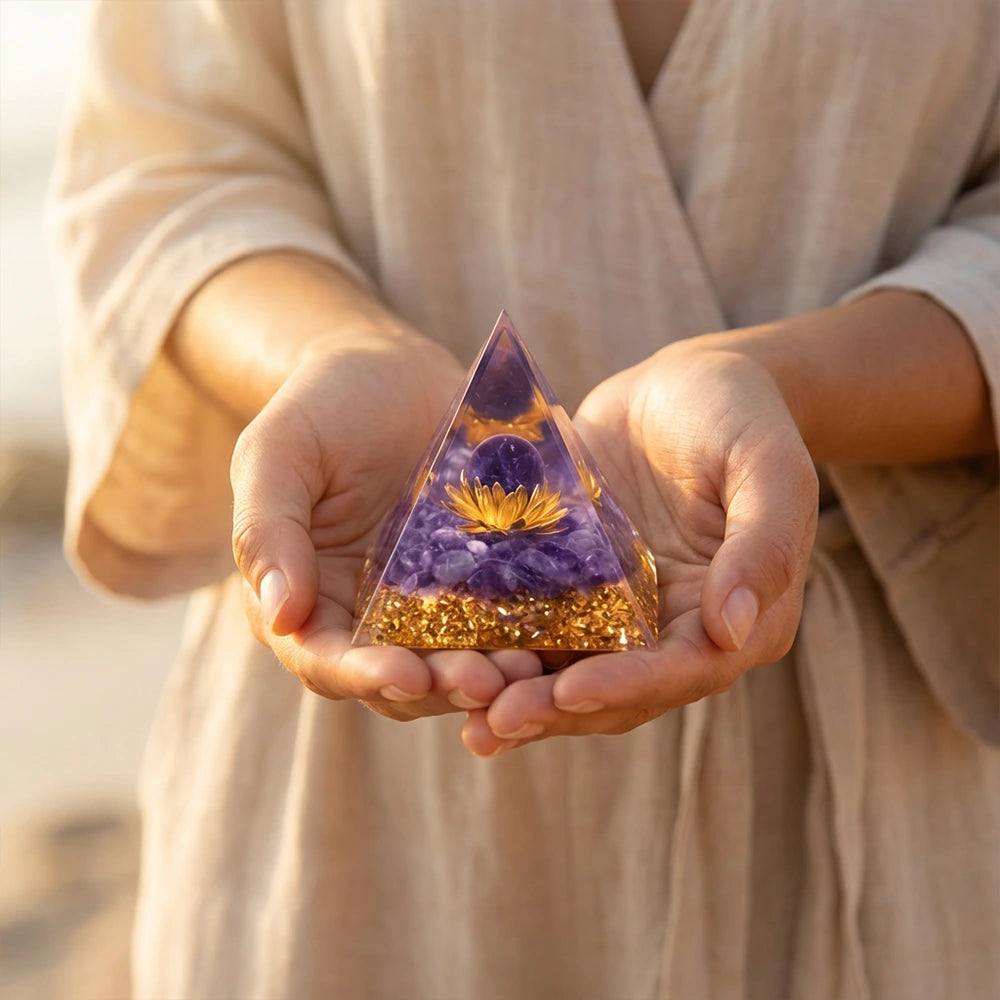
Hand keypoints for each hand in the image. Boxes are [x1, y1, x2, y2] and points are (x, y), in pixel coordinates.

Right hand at [231, 336, 540, 719]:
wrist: (392, 368)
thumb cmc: (322, 405)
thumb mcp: (279, 452)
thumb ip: (267, 529)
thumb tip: (278, 614)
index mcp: (306, 597)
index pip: (324, 658)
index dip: (362, 676)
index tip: (405, 675)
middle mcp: (365, 616)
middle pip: (397, 676)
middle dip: (439, 685)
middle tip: (488, 683)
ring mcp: (426, 603)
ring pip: (453, 660)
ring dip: (490, 674)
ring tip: (528, 669)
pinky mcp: (477, 581)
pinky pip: (500, 619)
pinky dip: (523, 634)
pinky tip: (555, 633)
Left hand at [462, 339, 817, 754]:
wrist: (686, 383)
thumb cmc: (741, 417)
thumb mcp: (768, 469)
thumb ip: (762, 545)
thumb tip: (732, 630)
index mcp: (739, 618)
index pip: (683, 670)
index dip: (627, 686)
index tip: (569, 692)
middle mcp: (676, 629)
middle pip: (617, 688)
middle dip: (556, 709)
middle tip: (493, 722)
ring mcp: (622, 610)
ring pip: (569, 667)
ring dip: (519, 693)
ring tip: (461, 709)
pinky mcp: (577, 582)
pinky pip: (537, 619)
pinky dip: (499, 643)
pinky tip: (445, 655)